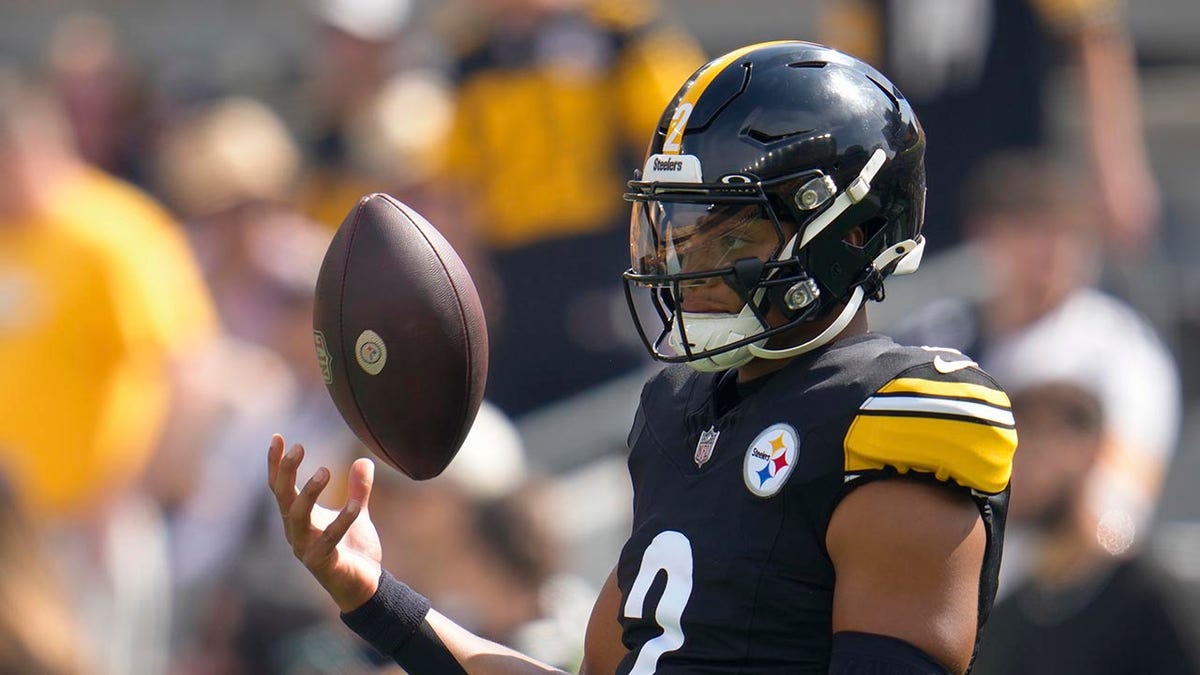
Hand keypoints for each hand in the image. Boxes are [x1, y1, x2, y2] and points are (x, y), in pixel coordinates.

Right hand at [267, 433, 382, 611]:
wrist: (364, 586)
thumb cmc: (353, 550)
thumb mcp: (357, 513)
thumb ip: (359, 489)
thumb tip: (364, 461)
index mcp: (299, 518)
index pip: (280, 487)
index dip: (276, 463)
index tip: (278, 436)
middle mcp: (295, 532)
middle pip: (283, 497)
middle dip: (286, 472)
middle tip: (298, 447)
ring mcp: (305, 548)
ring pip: (298, 517)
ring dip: (308, 493)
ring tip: (325, 471)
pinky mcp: (322, 563)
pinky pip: (329, 539)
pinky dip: (342, 521)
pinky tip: (356, 506)